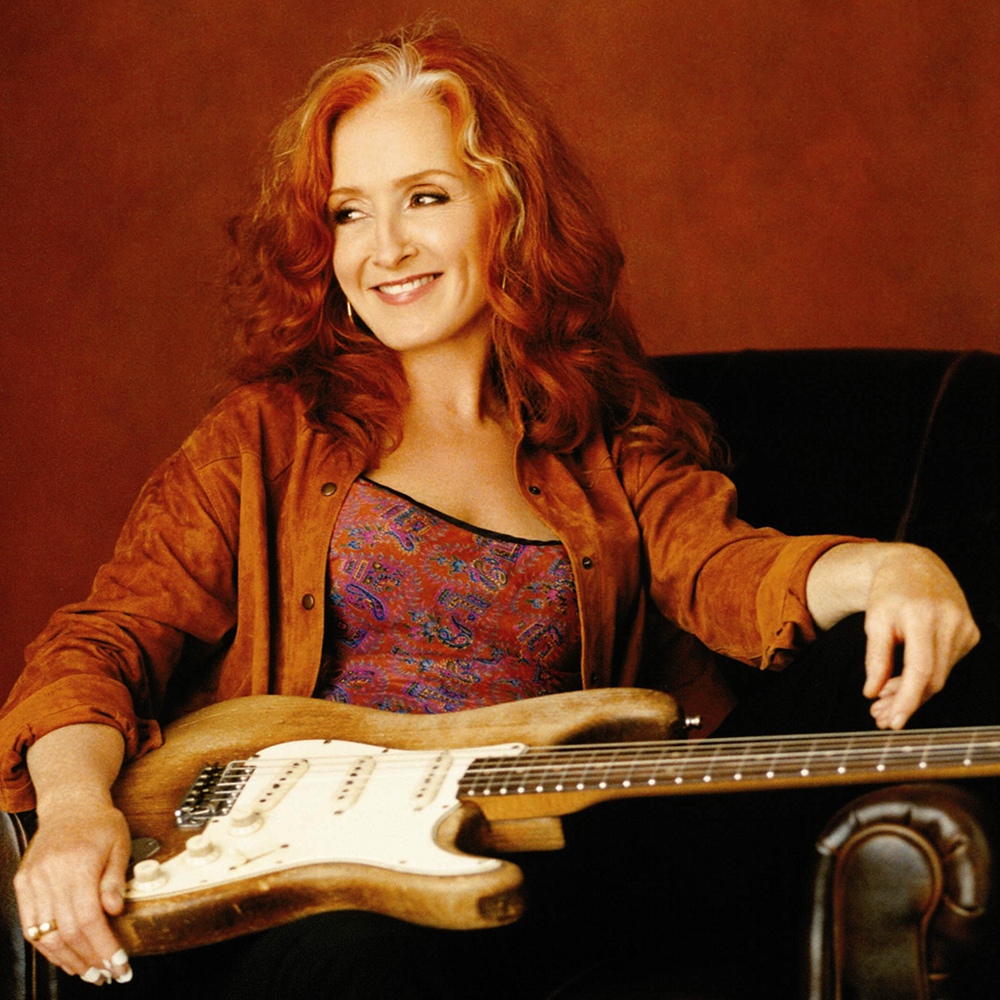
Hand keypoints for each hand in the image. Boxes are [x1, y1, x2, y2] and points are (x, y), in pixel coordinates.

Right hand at [14, 800, 133, 983]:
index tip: (119, 965)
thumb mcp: (119, 844)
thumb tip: (114, 911)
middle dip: (88, 959)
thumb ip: (115, 879)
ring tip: (89, 973)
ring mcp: (32, 881)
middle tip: (107, 976)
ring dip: (67, 960)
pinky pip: (31, 926)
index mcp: (77, 864)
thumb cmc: (100, 823)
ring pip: (44, 935)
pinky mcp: (23, 885)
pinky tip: (66, 957)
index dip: (103, 947)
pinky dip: (48, 947)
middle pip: (66, 932)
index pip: (87, 918)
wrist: (69, 805)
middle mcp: (50, 875)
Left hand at [862, 544, 979, 729]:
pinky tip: (903, 683)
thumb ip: (875, 658)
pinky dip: (925, 678)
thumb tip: (872, 692)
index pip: (921, 669)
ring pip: (940, 676)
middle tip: (881, 716)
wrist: (915, 566)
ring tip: (884, 701)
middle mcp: (950, 622)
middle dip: (906, 702)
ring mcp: (965, 628)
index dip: (908, 699)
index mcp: (923, 616)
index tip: (894, 721)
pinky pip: (947, 666)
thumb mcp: (874, 620)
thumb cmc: (891, 592)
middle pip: (933, 678)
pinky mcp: (971, 634)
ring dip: (913, 693)